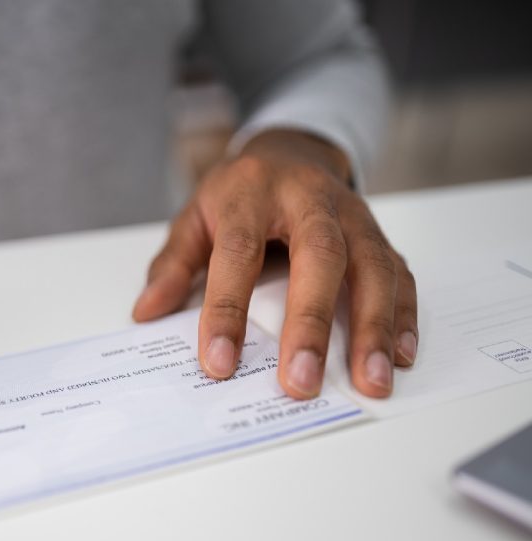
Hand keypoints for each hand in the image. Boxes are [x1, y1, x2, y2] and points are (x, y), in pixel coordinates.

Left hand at [133, 130, 417, 398]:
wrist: (291, 148)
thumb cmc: (238, 192)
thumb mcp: (194, 217)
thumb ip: (173, 264)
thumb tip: (146, 313)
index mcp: (250, 193)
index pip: (237, 253)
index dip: (226, 309)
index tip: (218, 363)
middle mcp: (309, 199)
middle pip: (319, 255)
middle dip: (311, 322)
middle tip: (301, 381)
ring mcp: (352, 215)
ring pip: (373, 265)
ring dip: (373, 327)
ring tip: (371, 380)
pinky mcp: (380, 233)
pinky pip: (400, 272)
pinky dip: (403, 315)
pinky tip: (399, 355)